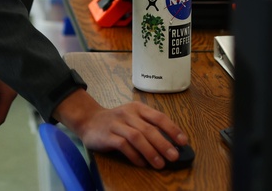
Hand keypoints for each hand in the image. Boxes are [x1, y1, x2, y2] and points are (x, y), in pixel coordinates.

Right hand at [51, 89, 187, 168]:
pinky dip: (134, 156)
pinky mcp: (107, 136)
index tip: (183, 141)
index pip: (158, 117)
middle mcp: (128, 114)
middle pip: (149, 129)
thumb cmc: (117, 121)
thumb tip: (171, 143)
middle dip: (163, 144)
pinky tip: (142, 163)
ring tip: (160, 164)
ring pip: (137, 137)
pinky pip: (123, 146)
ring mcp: (117, 124)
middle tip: (174, 156)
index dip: (172, 129)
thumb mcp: (133, 117)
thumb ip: (148, 126)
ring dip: (150, 151)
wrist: (89, 120)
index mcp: (138, 108)